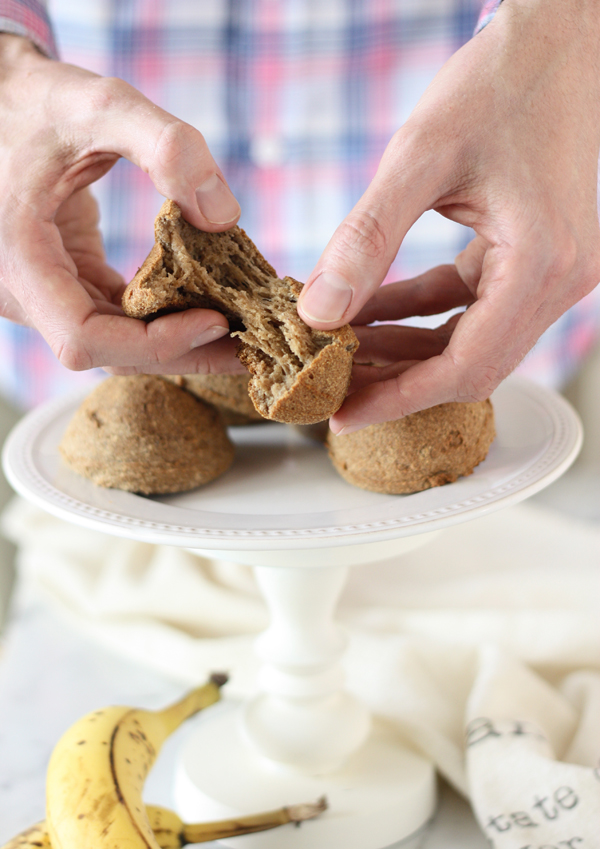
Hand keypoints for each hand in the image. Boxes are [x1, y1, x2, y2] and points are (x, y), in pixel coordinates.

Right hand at [0, 34, 244, 375]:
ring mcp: (48, 298)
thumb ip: (163, 144)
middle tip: (254, 349)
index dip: (153, 342)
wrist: (4, 106)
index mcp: (19, 260)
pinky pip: (122, 322)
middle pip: (112, 353)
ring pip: (120, 346)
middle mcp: (27, 294)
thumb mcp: (98, 105)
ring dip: (183, 343)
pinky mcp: (73, 289)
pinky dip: (168, 319)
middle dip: (185, 352)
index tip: (215, 320)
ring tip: (244, 333)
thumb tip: (224, 216)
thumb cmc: (40, 103)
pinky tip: (213, 305)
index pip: (84, 337)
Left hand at [297, 0, 599, 431]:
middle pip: (469, 363)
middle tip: (333, 384)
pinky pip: (470, 299)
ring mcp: (551, 269)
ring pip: (469, 337)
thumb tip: (317, 311)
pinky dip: (420, 308)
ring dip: (405, 345)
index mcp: (543, 265)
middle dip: (398, 379)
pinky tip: (369, 306)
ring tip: (342, 348)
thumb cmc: (498, 82)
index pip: (467, 366)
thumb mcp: (420, 158)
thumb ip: (366, 239)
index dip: (399, 397)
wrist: (558, 35)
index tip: (342, 413)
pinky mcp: (533, 253)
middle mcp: (560, 279)